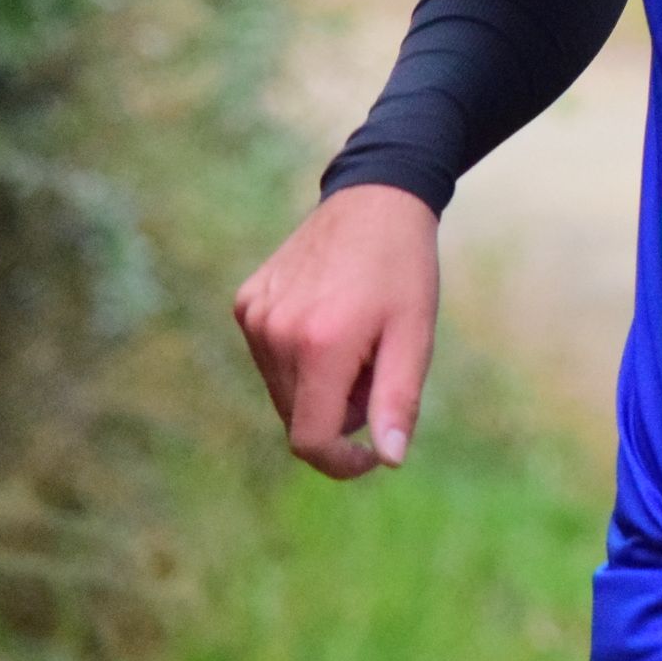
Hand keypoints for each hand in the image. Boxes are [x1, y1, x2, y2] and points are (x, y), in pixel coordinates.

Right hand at [233, 182, 440, 478]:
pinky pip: (270, 357)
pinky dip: (299, 356)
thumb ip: (398, 400)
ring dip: (319, 384)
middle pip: (299, 417)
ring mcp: (254, 315)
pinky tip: (328, 316)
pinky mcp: (246, 302)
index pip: (310, 440)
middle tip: (376, 364)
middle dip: (339, 409)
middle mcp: (276, 332)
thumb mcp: (415, 334)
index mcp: (320, 344)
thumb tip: (389, 460)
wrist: (375, 198)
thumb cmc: (404, 269)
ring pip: (283, 391)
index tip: (372, 454)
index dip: (341, 462)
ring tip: (355, 338)